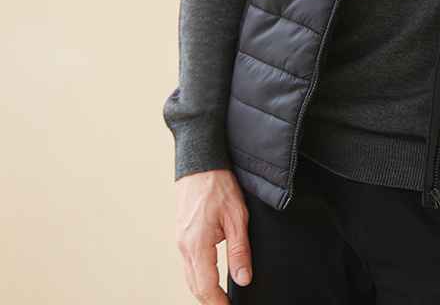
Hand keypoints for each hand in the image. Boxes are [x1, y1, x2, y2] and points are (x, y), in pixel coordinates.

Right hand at [174, 168, 252, 302]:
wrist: (200, 163)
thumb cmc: (218, 185)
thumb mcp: (237, 217)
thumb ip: (239, 250)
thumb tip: (243, 277)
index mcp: (197, 244)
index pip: (206, 286)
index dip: (218, 303)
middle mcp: (185, 246)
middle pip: (195, 286)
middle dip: (210, 300)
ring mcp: (181, 240)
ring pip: (190, 276)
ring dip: (204, 290)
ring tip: (220, 298)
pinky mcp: (182, 234)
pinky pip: (188, 264)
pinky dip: (198, 276)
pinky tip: (209, 277)